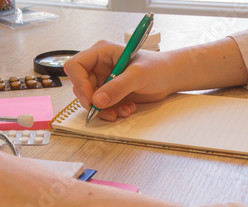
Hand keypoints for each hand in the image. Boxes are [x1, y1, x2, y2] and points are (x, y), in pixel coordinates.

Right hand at [64, 38, 247, 121]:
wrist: (171, 77)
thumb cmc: (158, 67)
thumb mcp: (138, 75)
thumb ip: (117, 87)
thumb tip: (97, 100)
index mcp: (101, 53)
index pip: (75, 66)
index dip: (79, 83)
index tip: (90, 99)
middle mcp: (99, 66)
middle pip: (80, 86)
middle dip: (92, 102)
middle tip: (106, 110)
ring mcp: (104, 81)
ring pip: (90, 100)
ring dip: (104, 110)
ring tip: (123, 111)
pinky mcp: (110, 93)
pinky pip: (102, 106)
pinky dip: (112, 112)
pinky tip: (127, 109)